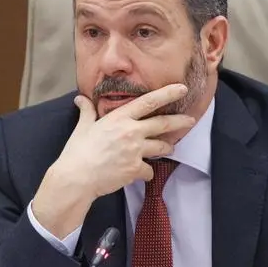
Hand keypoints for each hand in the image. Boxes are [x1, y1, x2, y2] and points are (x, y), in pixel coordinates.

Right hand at [32, 84, 195, 238]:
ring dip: (167, 148)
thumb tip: (80, 99)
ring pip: (161, 147)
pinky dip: (146, 173)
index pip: (148, 101)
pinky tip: (141, 174)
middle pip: (163, 124)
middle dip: (180, 121)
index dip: (168, 93)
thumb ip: (86, 112)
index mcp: (119, 118)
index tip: (181, 89)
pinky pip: (149, 171)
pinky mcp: (135, 169)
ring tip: (170, 148)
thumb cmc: (77, 152)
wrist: (77, 178)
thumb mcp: (82, 128)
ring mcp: (135, 151)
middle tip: (191, 120)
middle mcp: (131, 132)